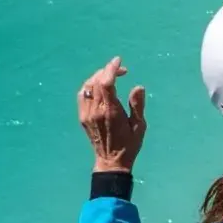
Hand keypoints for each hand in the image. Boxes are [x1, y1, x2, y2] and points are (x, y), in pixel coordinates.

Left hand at [78, 59, 145, 173]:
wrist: (111, 161)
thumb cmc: (129, 144)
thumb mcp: (139, 126)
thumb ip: (137, 105)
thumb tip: (138, 87)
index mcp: (110, 112)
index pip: (106, 83)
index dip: (111, 69)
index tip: (118, 61)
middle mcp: (96, 111)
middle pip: (96, 82)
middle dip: (107, 71)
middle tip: (120, 70)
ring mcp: (87, 114)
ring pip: (87, 87)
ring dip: (98, 77)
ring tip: (110, 76)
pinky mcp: (82, 117)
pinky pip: (82, 96)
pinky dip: (90, 86)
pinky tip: (99, 86)